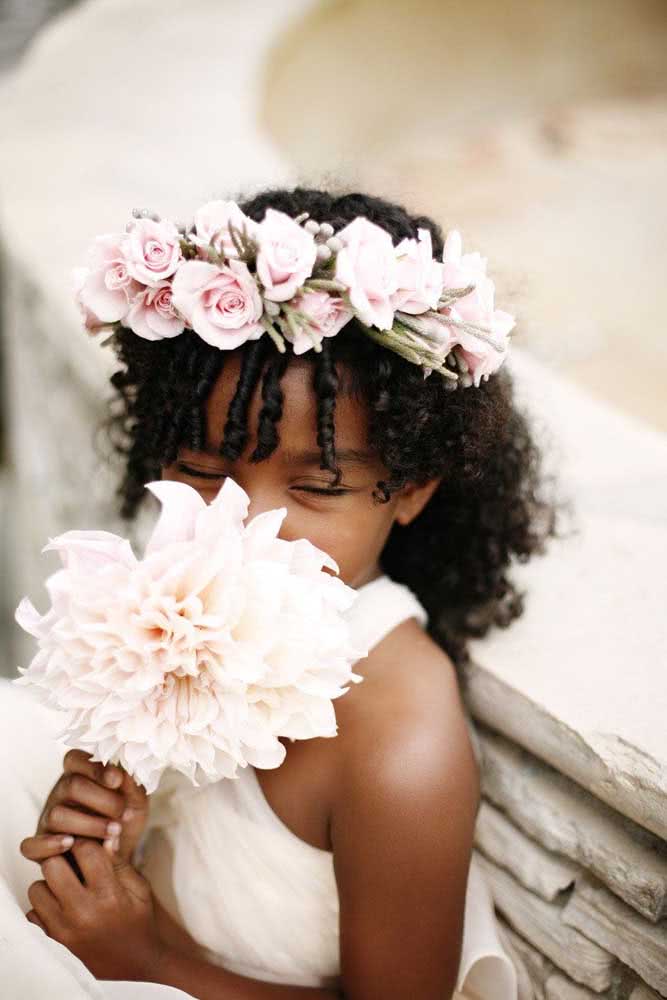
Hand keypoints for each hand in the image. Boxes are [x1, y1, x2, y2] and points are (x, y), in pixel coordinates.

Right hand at [21, 749, 148, 865]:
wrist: (118, 858)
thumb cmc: (123, 822)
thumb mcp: (135, 801)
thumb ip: (131, 784)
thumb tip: (125, 772)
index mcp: (79, 775)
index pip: (75, 759)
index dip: (95, 767)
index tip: (117, 780)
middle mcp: (59, 794)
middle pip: (71, 786)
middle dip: (102, 800)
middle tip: (123, 813)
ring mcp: (47, 820)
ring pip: (57, 815)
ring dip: (89, 825)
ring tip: (114, 832)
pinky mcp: (39, 847)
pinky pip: (31, 845)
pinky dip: (50, 845)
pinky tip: (71, 844)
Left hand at [25, 838, 164, 981]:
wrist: (135, 965)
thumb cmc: (139, 922)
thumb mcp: (139, 889)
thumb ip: (120, 863)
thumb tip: (106, 837)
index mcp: (109, 894)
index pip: (84, 850)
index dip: (86, 842)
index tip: (88, 846)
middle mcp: (83, 912)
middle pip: (52, 865)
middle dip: (62, 859)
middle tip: (73, 864)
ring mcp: (64, 930)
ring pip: (37, 889)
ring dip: (50, 884)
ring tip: (67, 887)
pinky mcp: (54, 943)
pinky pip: (33, 914)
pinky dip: (44, 908)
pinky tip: (63, 908)